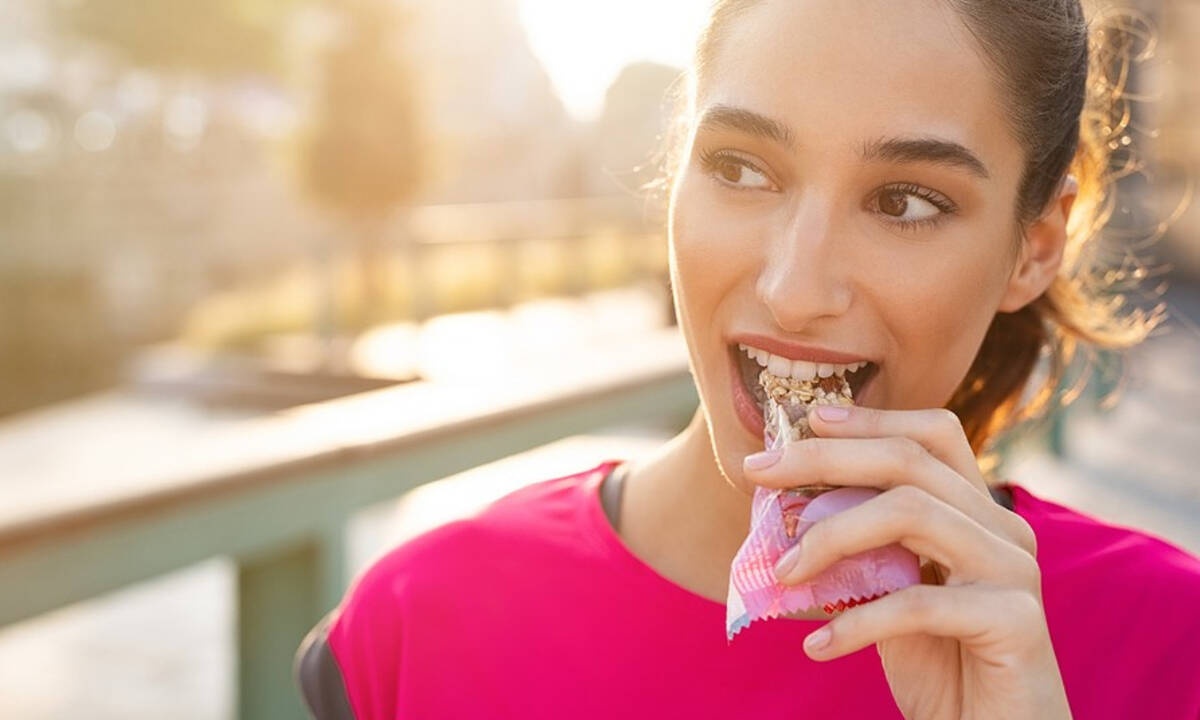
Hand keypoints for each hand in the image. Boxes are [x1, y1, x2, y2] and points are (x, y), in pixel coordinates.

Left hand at [743, 405, 1071, 719]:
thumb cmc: (941, 666)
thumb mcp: (889, 594)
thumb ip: (861, 550)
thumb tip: (786, 509)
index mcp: (979, 513)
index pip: (933, 435)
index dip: (871, 419)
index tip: (807, 419)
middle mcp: (1004, 530)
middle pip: (910, 462)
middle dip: (825, 459)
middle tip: (758, 473)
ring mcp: (1015, 571)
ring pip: (912, 514)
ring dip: (831, 536)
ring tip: (782, 573)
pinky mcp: (1016, 622)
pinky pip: (918, 604)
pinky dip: (856, 622)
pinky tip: (817, 645)